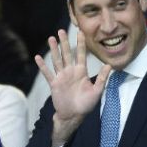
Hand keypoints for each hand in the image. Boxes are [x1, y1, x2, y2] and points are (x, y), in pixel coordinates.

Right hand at [34, 29, 110, 146]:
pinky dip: (43, 66)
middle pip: (67, 54)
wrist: (74, 115)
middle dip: (64, 42)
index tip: (80, 32)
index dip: (80, 43)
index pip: (81, 54)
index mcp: (81, 72)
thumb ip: (102, 78)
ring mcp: (61, 77)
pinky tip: (38, 57)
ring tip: (51, 38)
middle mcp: (70, 72)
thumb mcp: (97, 91)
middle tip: (61, 30)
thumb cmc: (86, 105)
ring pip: (57, 60)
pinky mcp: (54, 84)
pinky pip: (47, 73)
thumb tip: (109, 65)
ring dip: (54, 50)